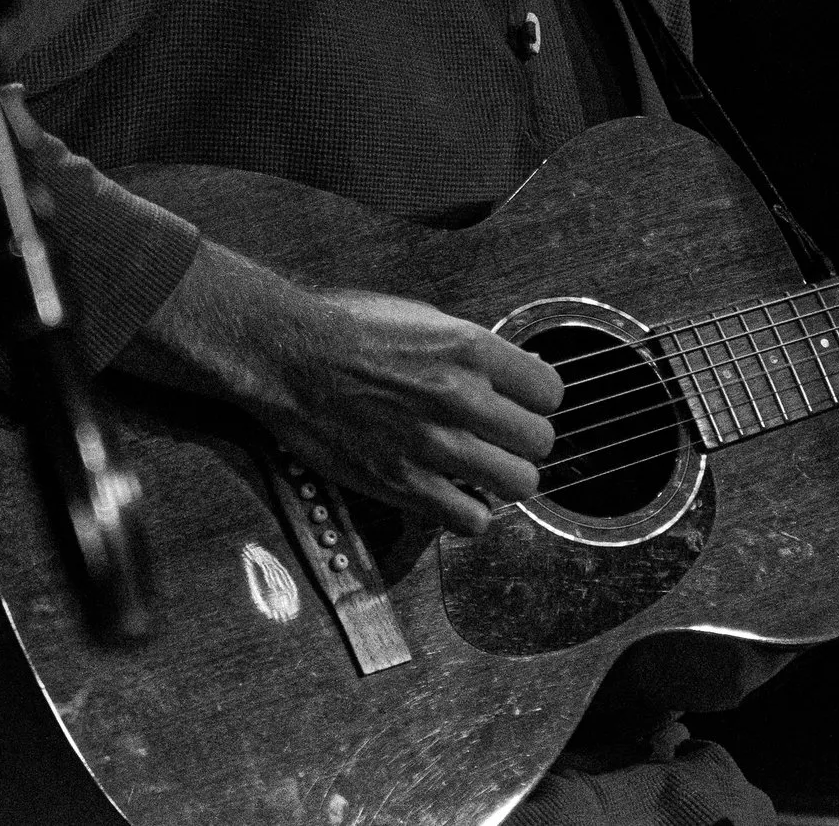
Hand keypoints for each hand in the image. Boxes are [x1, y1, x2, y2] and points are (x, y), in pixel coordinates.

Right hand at [118, 244, 563, 534]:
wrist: (288, 357)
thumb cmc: (350, 332)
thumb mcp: (426, 319)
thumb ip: (478, 351)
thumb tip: (521, 375)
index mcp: (470, 348)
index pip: (551, 392)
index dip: (538, 402)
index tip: (521, 406)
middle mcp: (460, 396)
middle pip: (540, 442)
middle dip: (523, 444)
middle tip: (499, 442)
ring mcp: (434, 444)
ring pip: (518, 485)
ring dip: (503, 480)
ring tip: (480, 471)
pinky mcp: (405, 484)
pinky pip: (472, 519)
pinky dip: (468, 512)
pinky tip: (450, 494)